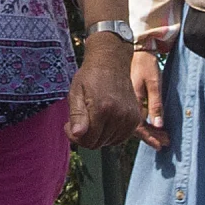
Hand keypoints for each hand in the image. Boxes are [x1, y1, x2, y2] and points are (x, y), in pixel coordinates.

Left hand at [66, 33, 138, 149]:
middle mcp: (119, 115)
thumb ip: (77, 116)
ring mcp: (130, 118)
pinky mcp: (135, 118)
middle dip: (85, 137)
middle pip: (98, 143)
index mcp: (102, 109)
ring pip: (109, 142)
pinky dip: (110, 134)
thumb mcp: (76, 93)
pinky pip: (120, 138)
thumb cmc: (90, 76)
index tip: (68, 125)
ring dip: (98, 135)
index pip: (88, 141)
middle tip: (79, 121)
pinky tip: (103, 121)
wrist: (112, 62)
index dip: (75, 137)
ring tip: (92, 118)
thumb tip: (77, 135)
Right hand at [133, 46, 168, 148]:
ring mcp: (126, 103)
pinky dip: (145, 123)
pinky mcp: (127, 99)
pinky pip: (134, 115)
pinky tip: (152, 125)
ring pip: (136, 123)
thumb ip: (156, 104)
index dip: (150, 138)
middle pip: (138, 128)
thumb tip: (159, 125)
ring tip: (163, 137)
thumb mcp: (154, 82)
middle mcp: (126, 105)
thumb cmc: (145, 64)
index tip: (160, 145)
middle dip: (152, 136)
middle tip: (166, 142)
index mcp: (132, 102)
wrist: (132, 50)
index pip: (140, 127)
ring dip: (150, 131)